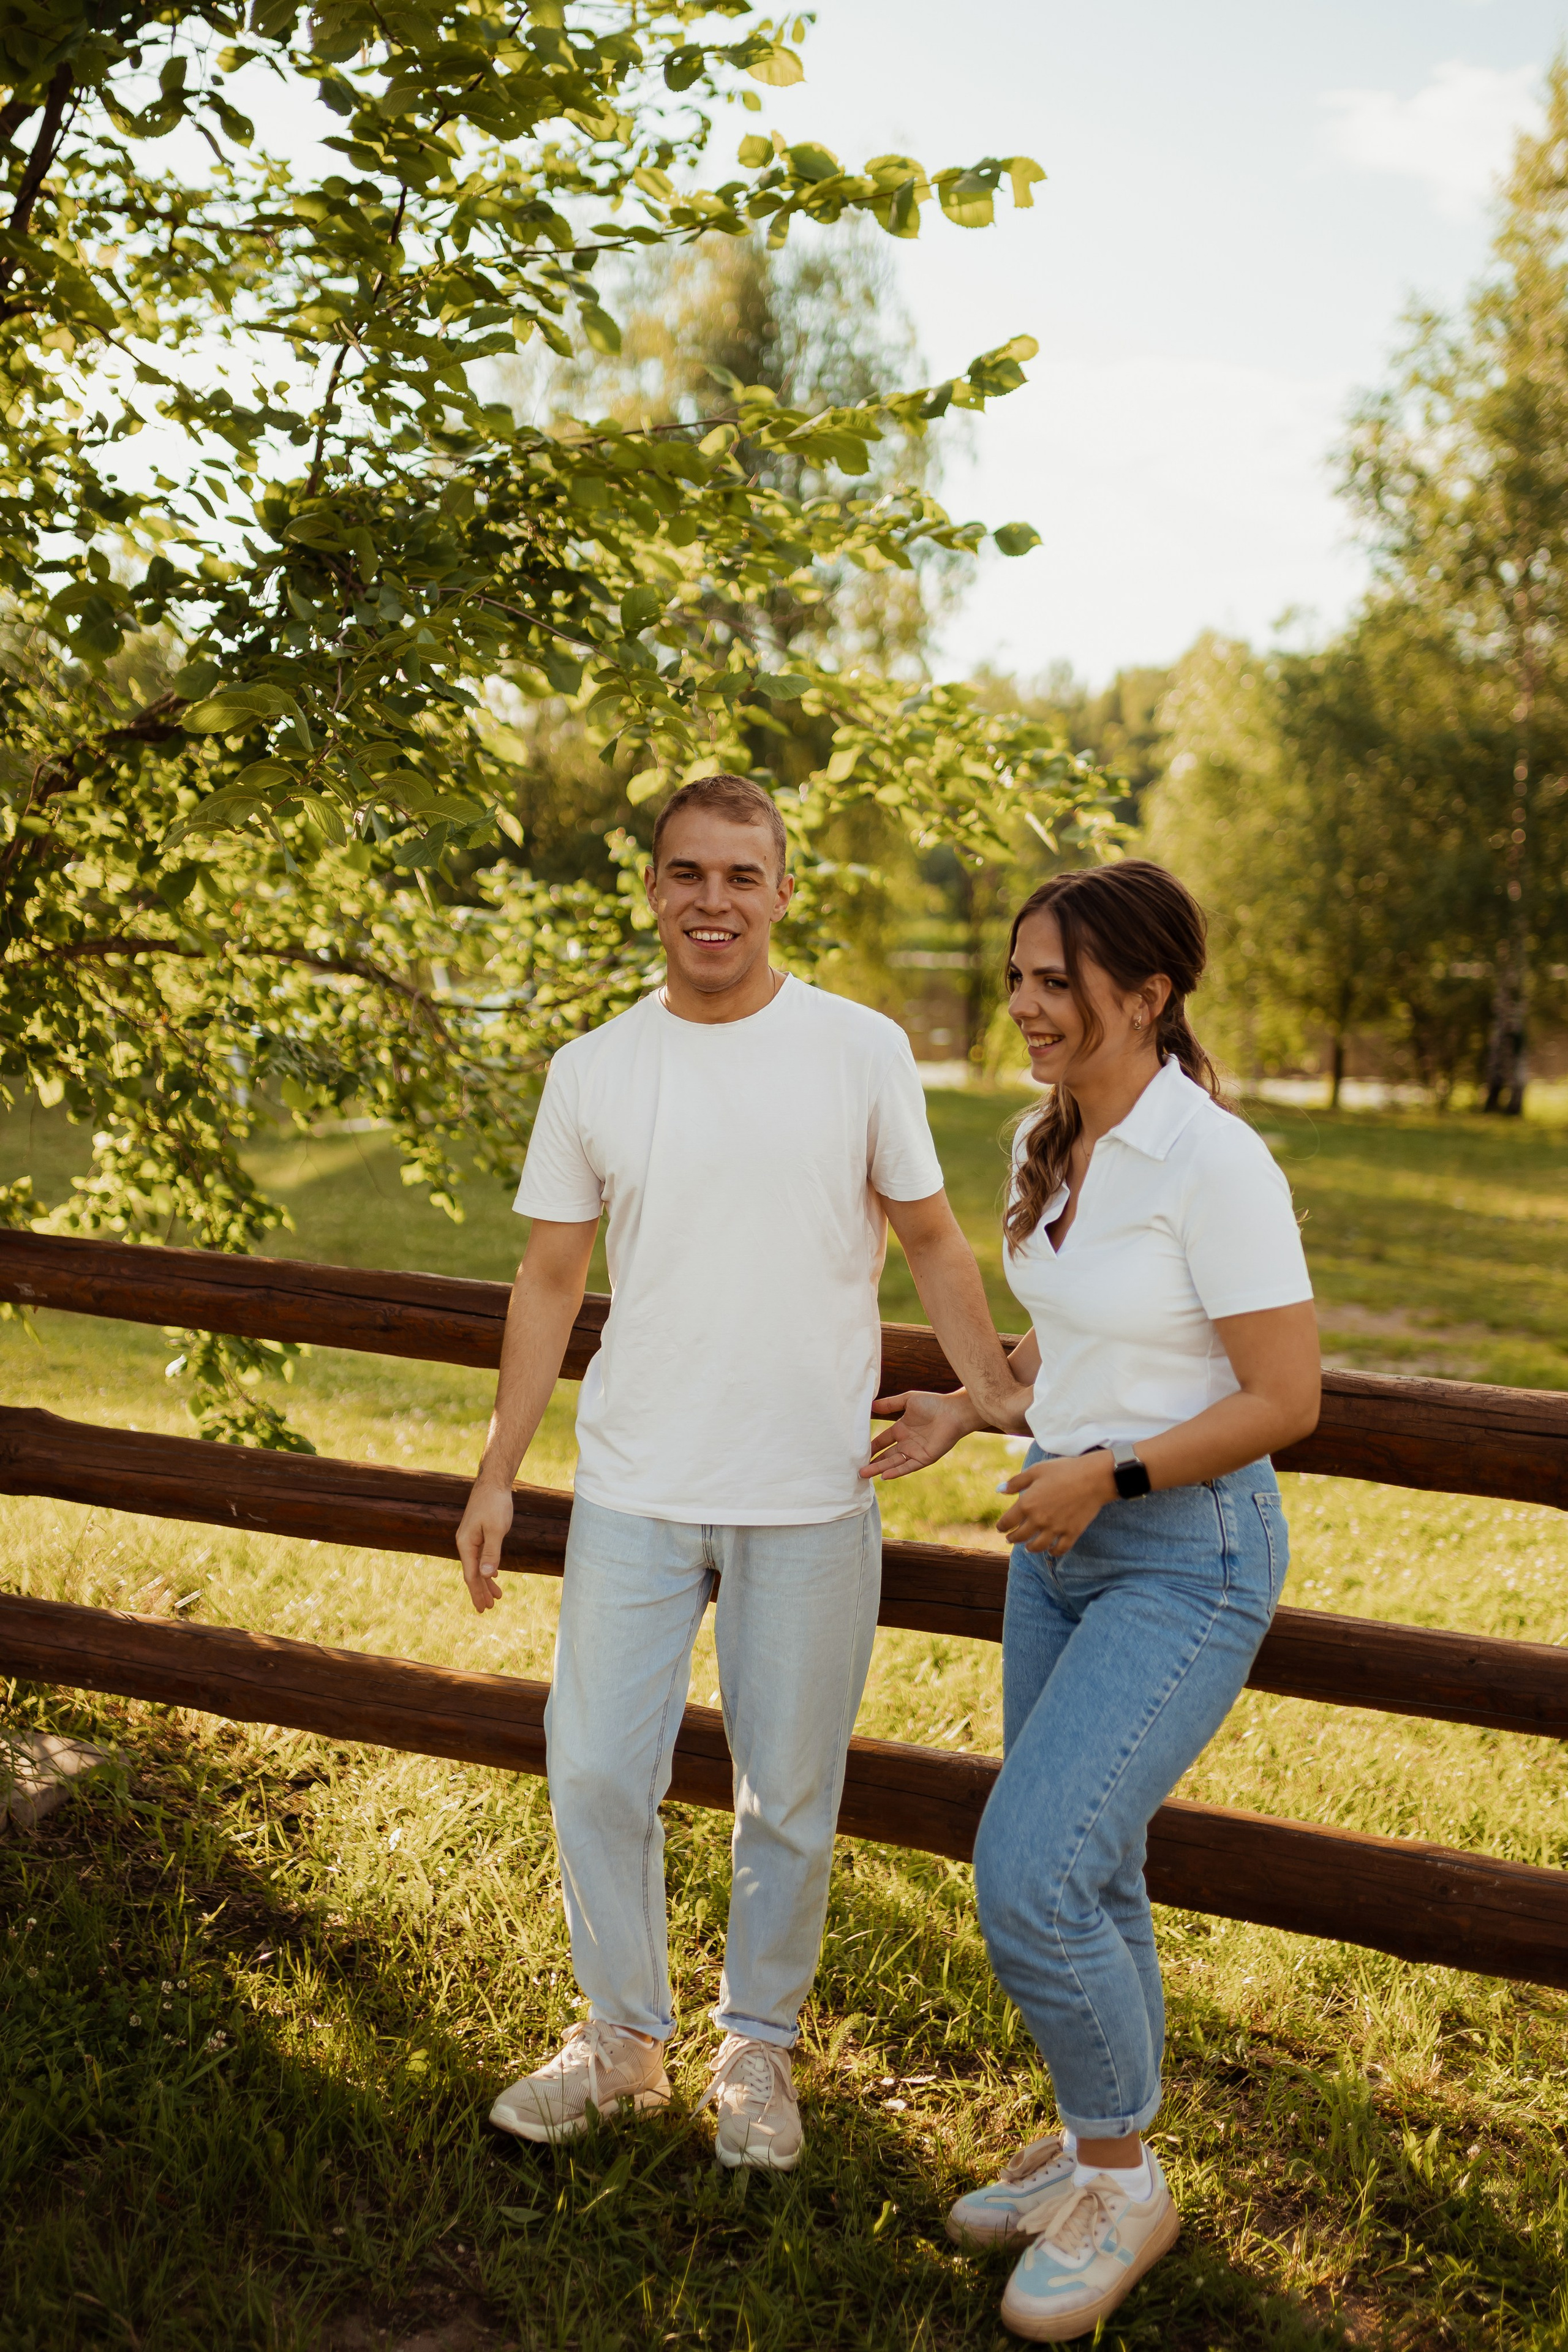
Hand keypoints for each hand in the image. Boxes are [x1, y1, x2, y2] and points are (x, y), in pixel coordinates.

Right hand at [456, 1474, 513, 1612]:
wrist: (493, 1482)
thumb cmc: (495, 1504)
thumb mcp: (497, 1529)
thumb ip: (492, 1552)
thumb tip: (487, 1575)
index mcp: (466, 1544)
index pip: (471, 1575)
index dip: (477, 1593)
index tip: (483, 1609)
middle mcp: (465, 1543)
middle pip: (473, 1573)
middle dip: (481, 1591)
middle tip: (489, 1608)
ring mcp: (471, 1538)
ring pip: (478, 1565)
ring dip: (486, 1582)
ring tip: (496, 1597)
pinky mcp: (478, 1533)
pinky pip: (481, 1556)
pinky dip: (488, 1568)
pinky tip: (493, 1576)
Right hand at [862, 1389, 978, 1481]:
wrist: (953, 1412)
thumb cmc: (933, 1403)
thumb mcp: (907, 1400)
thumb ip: (889, 1404)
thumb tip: (871, 1405)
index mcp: (901, 1429)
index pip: (882, 1441)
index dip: (871, 1446)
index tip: (857, 1451)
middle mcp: (907, 1443)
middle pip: (885, 1455)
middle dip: (871, 1462)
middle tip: (857, 1469)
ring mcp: (915, 1452)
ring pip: (893, 1463)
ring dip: (879, 1469)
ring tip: (864, 1474)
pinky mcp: (924, 1458)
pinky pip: (907, 1467)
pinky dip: (896, 1471)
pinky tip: (885, 1475)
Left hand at [997, 1450, 1115, 1556]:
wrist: (1093, 1477)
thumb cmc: (1063, 1470)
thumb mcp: (1036, 1470)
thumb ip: (1016, 1482)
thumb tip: (999, 1490)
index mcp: (1027, 1504)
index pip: (1007, 1521)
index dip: (1002, 1526)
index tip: (1000, 1528)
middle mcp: (1039, 1520)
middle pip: (1020, 1536)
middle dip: (1013, 1539)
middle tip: (1010, 1539)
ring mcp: (1056, 1528)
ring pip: (1038, 1546)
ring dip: (1030, 1548)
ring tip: (1028, 1547)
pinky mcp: (1072, 1533)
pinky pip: (1060, 1549)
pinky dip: (1053, 1552)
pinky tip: (1050, 1550)